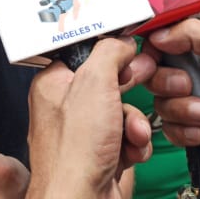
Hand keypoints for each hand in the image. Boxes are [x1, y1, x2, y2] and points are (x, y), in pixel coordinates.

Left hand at [24, 37, 154, 198]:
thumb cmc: (74, 152)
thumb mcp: (94, 83)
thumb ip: (108, 53)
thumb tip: (119, 42)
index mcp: (54, 85)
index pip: (86, 56)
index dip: (111, 56)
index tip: (131, 55)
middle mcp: (66, 109)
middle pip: (109, 85)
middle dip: (130, 92)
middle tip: (145, 84)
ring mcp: (84, 135)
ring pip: (123, 114)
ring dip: (135, 124)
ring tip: (130, 135)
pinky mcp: (102, 156)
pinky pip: (128, 139)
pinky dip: (135, 145)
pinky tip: (130, 152)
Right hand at [144, 20, 199, 192]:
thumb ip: (194, 34)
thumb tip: (159, 33)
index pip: (162, 45)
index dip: (153, 52)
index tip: (154, 59)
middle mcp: (193, 77)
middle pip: (154, 76)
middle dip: (170, 83)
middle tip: (190, 86)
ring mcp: (190, 106)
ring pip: (160, 105)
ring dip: (185, 110)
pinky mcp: (190, 132)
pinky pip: (169, 130)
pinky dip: (187, 132)